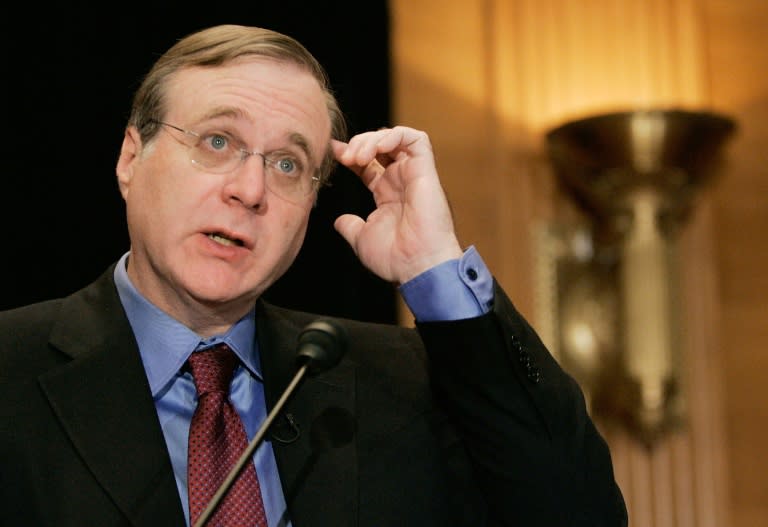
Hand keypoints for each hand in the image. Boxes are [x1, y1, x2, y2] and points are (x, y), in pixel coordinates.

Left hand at [332, 126, 462, 283]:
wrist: (417, 265)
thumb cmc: (395, 257)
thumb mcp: (362, 239)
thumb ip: (351, 226)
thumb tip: (339, 221)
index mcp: (387, 194)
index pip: (368, 164)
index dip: (350, 154)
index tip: (333, 151)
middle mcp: (400, 181)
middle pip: (379, 146)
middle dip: (358, 143)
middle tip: (345, 157)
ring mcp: (414, 174)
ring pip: (394, 137)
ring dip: (372, 139)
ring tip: (358, 156)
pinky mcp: (426, 170)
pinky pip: (416, 139)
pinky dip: (394, 136)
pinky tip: (377, 149)